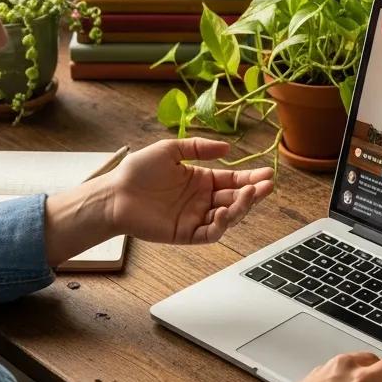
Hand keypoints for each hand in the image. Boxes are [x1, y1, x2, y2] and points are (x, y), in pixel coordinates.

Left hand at [107, 138, 273, 243]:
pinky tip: (224, 211)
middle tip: (267, 185)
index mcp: (201, 180)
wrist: (114, 194)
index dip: (250, 178)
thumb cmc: (138, 171)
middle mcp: (201, 200)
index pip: (232, 180)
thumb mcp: (171, 150)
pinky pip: (209, 232)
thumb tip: (227, 148)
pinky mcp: (185, 233)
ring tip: (249, 194)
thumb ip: (199, 148)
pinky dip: (221, 225)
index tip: (267, 173)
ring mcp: (195, 217)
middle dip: (253, 193)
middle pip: (235, 199)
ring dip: (241, 207)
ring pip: (228, 216)